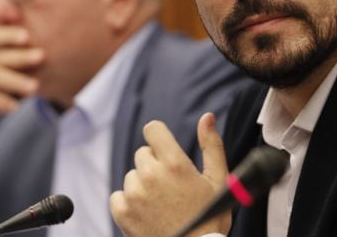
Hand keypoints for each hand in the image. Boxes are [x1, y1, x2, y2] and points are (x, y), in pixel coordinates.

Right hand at [0, 26, 43, 143]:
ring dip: (16, 81)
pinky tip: (16, 108)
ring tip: (35, 87)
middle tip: (42, 56)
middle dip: (21, 56)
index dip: (10, 35)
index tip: (28, 36)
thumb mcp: (7, 71)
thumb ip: (20, 58)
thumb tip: (48, 51)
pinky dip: (1, 101)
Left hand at [110, 113, 230, 236]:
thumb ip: (211, 145)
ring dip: (142, 184)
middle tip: (171, 187)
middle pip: (143, 154)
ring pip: (132, 175)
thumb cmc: (209, 219)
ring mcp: (134, 194)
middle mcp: (151, 175)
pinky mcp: (122, 212)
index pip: (153, 129)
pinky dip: (129, 202)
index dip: (159, 137)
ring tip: (161, 203)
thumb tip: (207, 117)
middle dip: (155, 165)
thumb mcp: (219, 180)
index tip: (165, 150)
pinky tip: (147, 213)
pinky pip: (118, 195)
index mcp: (175, 163)